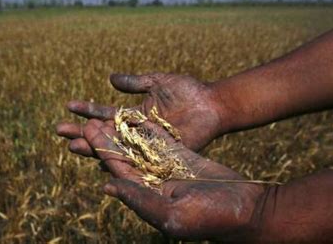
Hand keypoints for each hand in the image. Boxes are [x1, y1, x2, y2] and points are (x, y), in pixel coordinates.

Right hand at [57, 73, 226, 156]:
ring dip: (93, 147)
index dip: (87, 110)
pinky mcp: (158, 155)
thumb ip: (136, 83)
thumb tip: (110, 78)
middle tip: (59, 130)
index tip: (68, 105)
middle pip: (104, 134)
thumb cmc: (188, 91)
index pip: (105, 114)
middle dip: (81, 132)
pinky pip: (135, 161)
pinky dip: (118, 162)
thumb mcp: (158, 82)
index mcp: (135, 115)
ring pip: (115, 148)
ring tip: (72, 145)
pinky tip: (100, 162)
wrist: (211, 104)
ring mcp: (146, 145)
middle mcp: (136, 132)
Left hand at [81, 119, 262, 240]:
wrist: (246, 208)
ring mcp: (168, 168)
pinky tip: (133, 117)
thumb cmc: (211, 217)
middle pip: (123, 156)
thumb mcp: (171, 213)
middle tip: (86, 121)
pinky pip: (161, 140)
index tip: (85, 133)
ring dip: (122, 132)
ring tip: (104, 116)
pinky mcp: (183, 157)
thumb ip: (139, 198)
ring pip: (139, 146)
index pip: (117, 170)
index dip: (100, 151)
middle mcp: (153, 181)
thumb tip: (106, 186)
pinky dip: (147, 128)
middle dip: (106, 139)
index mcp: (147, 196)